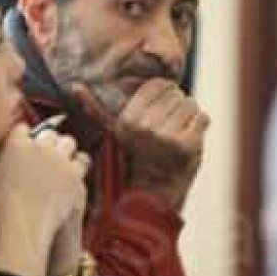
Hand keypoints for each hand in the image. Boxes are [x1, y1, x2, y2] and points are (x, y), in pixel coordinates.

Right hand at [0, 124, 89, 275]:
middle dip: (47, 142)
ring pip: (68, 142)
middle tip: (45, 155)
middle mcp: (39, 146)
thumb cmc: (1, 209)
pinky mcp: (74, 173)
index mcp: (15, 143)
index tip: (26, 144)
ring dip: (64, 150)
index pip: (23, 128)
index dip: (25, 137)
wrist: (23, 225)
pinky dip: (78, 164)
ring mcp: (59, 158)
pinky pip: (82, 160)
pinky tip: (74, 171)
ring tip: (61, 161)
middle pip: (49, 133)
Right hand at [73, 79, 209, 211]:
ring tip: (176, 130)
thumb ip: (94, 108)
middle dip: (174, 105)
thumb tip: (75, 86)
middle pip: (176, 93)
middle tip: (167, 124)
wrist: (153, 191)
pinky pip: (202, 117)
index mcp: (128, 120)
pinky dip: (199, 125)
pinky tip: (187, 137)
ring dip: (188, 115)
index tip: (157, 109)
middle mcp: (146, 127)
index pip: (158, 84)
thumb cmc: (134, 155)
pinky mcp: (188, 145)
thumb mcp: (113, 131)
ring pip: (190, 104)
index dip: (162, 93)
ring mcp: (168, 137)